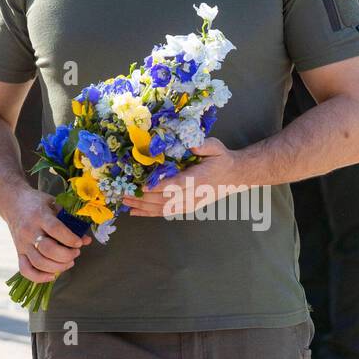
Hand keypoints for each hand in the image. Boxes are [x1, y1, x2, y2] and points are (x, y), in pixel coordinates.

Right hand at [5, 187, 91, 283]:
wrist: (12, 202)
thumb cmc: (37, 203)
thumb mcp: (54, 204)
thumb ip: (70, 221)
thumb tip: (86, 240)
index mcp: (39, 215)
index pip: (55, 230)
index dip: (70, 239)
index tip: (79, 243)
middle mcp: (29, 231)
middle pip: (48, 250)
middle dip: (67, 255)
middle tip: (76, 252)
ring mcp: (22, 243)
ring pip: (39, 263)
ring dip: (58, 267)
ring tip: (69, 262)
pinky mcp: (18, 252)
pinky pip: (26, 270)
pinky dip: (39, 277)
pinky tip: (52, 275)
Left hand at [122, 138, 240, 216]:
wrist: (235, 176)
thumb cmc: (221, 159)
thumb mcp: (216, 147)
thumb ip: (204, 146)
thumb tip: (192, 145)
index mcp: (199, 179)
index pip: (177, 185)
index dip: (159, 186)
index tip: (142, 186)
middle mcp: (193, 194)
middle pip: (165, 199)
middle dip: (143, 197)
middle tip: (123, 193)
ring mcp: (190, 204)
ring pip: (163, 208)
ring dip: (142, 206)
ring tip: (124, 203)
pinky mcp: (187, 208)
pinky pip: (166, 212)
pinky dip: (149, 213)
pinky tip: (135, 212)